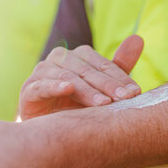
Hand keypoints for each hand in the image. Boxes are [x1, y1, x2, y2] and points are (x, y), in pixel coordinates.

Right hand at [19, 35, 143, 119]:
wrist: (48, 129)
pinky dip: (55, 86)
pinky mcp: (29, 89)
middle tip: (125, 98)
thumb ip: (118, 65)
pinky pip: (42, 86)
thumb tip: (138, 38)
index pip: (102, 64)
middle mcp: (60, 58)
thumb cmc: (76, 105)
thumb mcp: (101, 86)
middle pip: (88, 70)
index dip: (120, 78)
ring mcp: (42, 72)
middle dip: (108, 85)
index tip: (135, 92)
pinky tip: (68, 89)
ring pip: (68, 77)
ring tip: (104, 103)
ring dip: (87, 90)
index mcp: (78, 55)